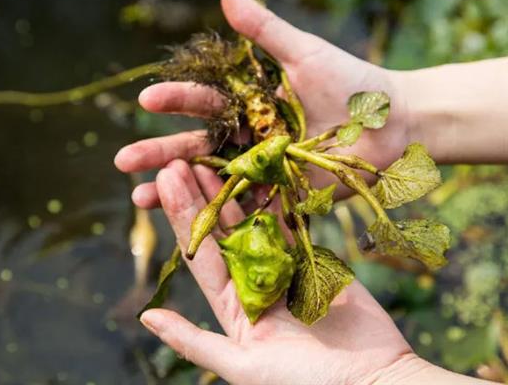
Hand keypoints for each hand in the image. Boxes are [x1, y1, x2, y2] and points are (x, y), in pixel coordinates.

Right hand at [114, 0, 412, 208]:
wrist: (395, 124)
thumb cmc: (353, 83)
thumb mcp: (305, 53)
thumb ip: (265, 31)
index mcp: (250, 102)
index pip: (203, 101)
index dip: (175, 100)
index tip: (147, 99)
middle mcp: (249, 136)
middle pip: (195, 146)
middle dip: (159, 152)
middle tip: (122, 161)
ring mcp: (262, 169)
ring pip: (210, 181)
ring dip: (174, 190)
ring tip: (137, 200)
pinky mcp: (281, 195)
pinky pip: (244, 207)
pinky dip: (217, 217)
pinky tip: (186, 226)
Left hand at [139, 159, 415, 384]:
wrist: (372, 381)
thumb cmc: (304, 382)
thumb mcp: (242, 366)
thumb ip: (194, 343)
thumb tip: (146, 319)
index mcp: (233, 307)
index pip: (199, 254)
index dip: (181, 217)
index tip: (166, 181)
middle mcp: (254, 284)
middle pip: (222, 232)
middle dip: (201, 196)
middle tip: (180, 159)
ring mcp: (285, 269)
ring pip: (255, 221)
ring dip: (235, 191)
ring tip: (215, 157)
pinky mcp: (315, 260)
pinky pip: (293, 224)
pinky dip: (278, 200)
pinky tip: (262, 172)